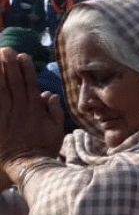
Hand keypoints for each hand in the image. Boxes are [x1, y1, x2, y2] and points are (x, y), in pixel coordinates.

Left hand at [0, 47, 63, 167]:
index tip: (23, 57)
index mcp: (36, 110)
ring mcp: (8, 114)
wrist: (27, 164)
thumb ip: (54, 111)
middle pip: (15, 83)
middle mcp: (21, 109)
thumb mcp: (57, 131)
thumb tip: (50, 95)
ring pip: (3, 89)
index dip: (26, 70)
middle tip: (6, 50)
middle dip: (10, 66)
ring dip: (0, 73)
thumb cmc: (44, 149)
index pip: (31, 85)